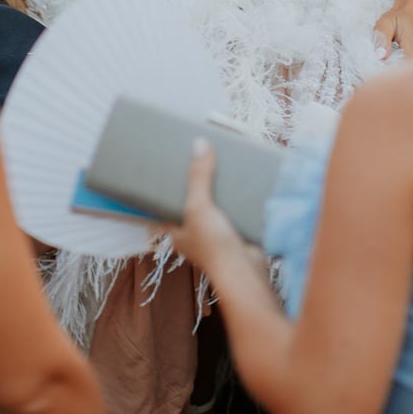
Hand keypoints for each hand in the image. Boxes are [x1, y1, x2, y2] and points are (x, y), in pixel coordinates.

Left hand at [168, 139, 245, 269]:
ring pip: (215, 204)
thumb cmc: (213, 244)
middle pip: (193, 201)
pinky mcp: (235, 232)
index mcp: (177, 230)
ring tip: (221, 161)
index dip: (169, 184)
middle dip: (199, 182)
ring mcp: (215, 234)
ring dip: (219, 188)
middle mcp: (194, 233)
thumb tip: (199, 143)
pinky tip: (241, 179)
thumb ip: (198, 176)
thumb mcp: (199, 206)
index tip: (173, 162)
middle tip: (201, 156)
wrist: (245, 271)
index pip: (168, 203)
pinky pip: (233, 209)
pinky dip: (236, 197)